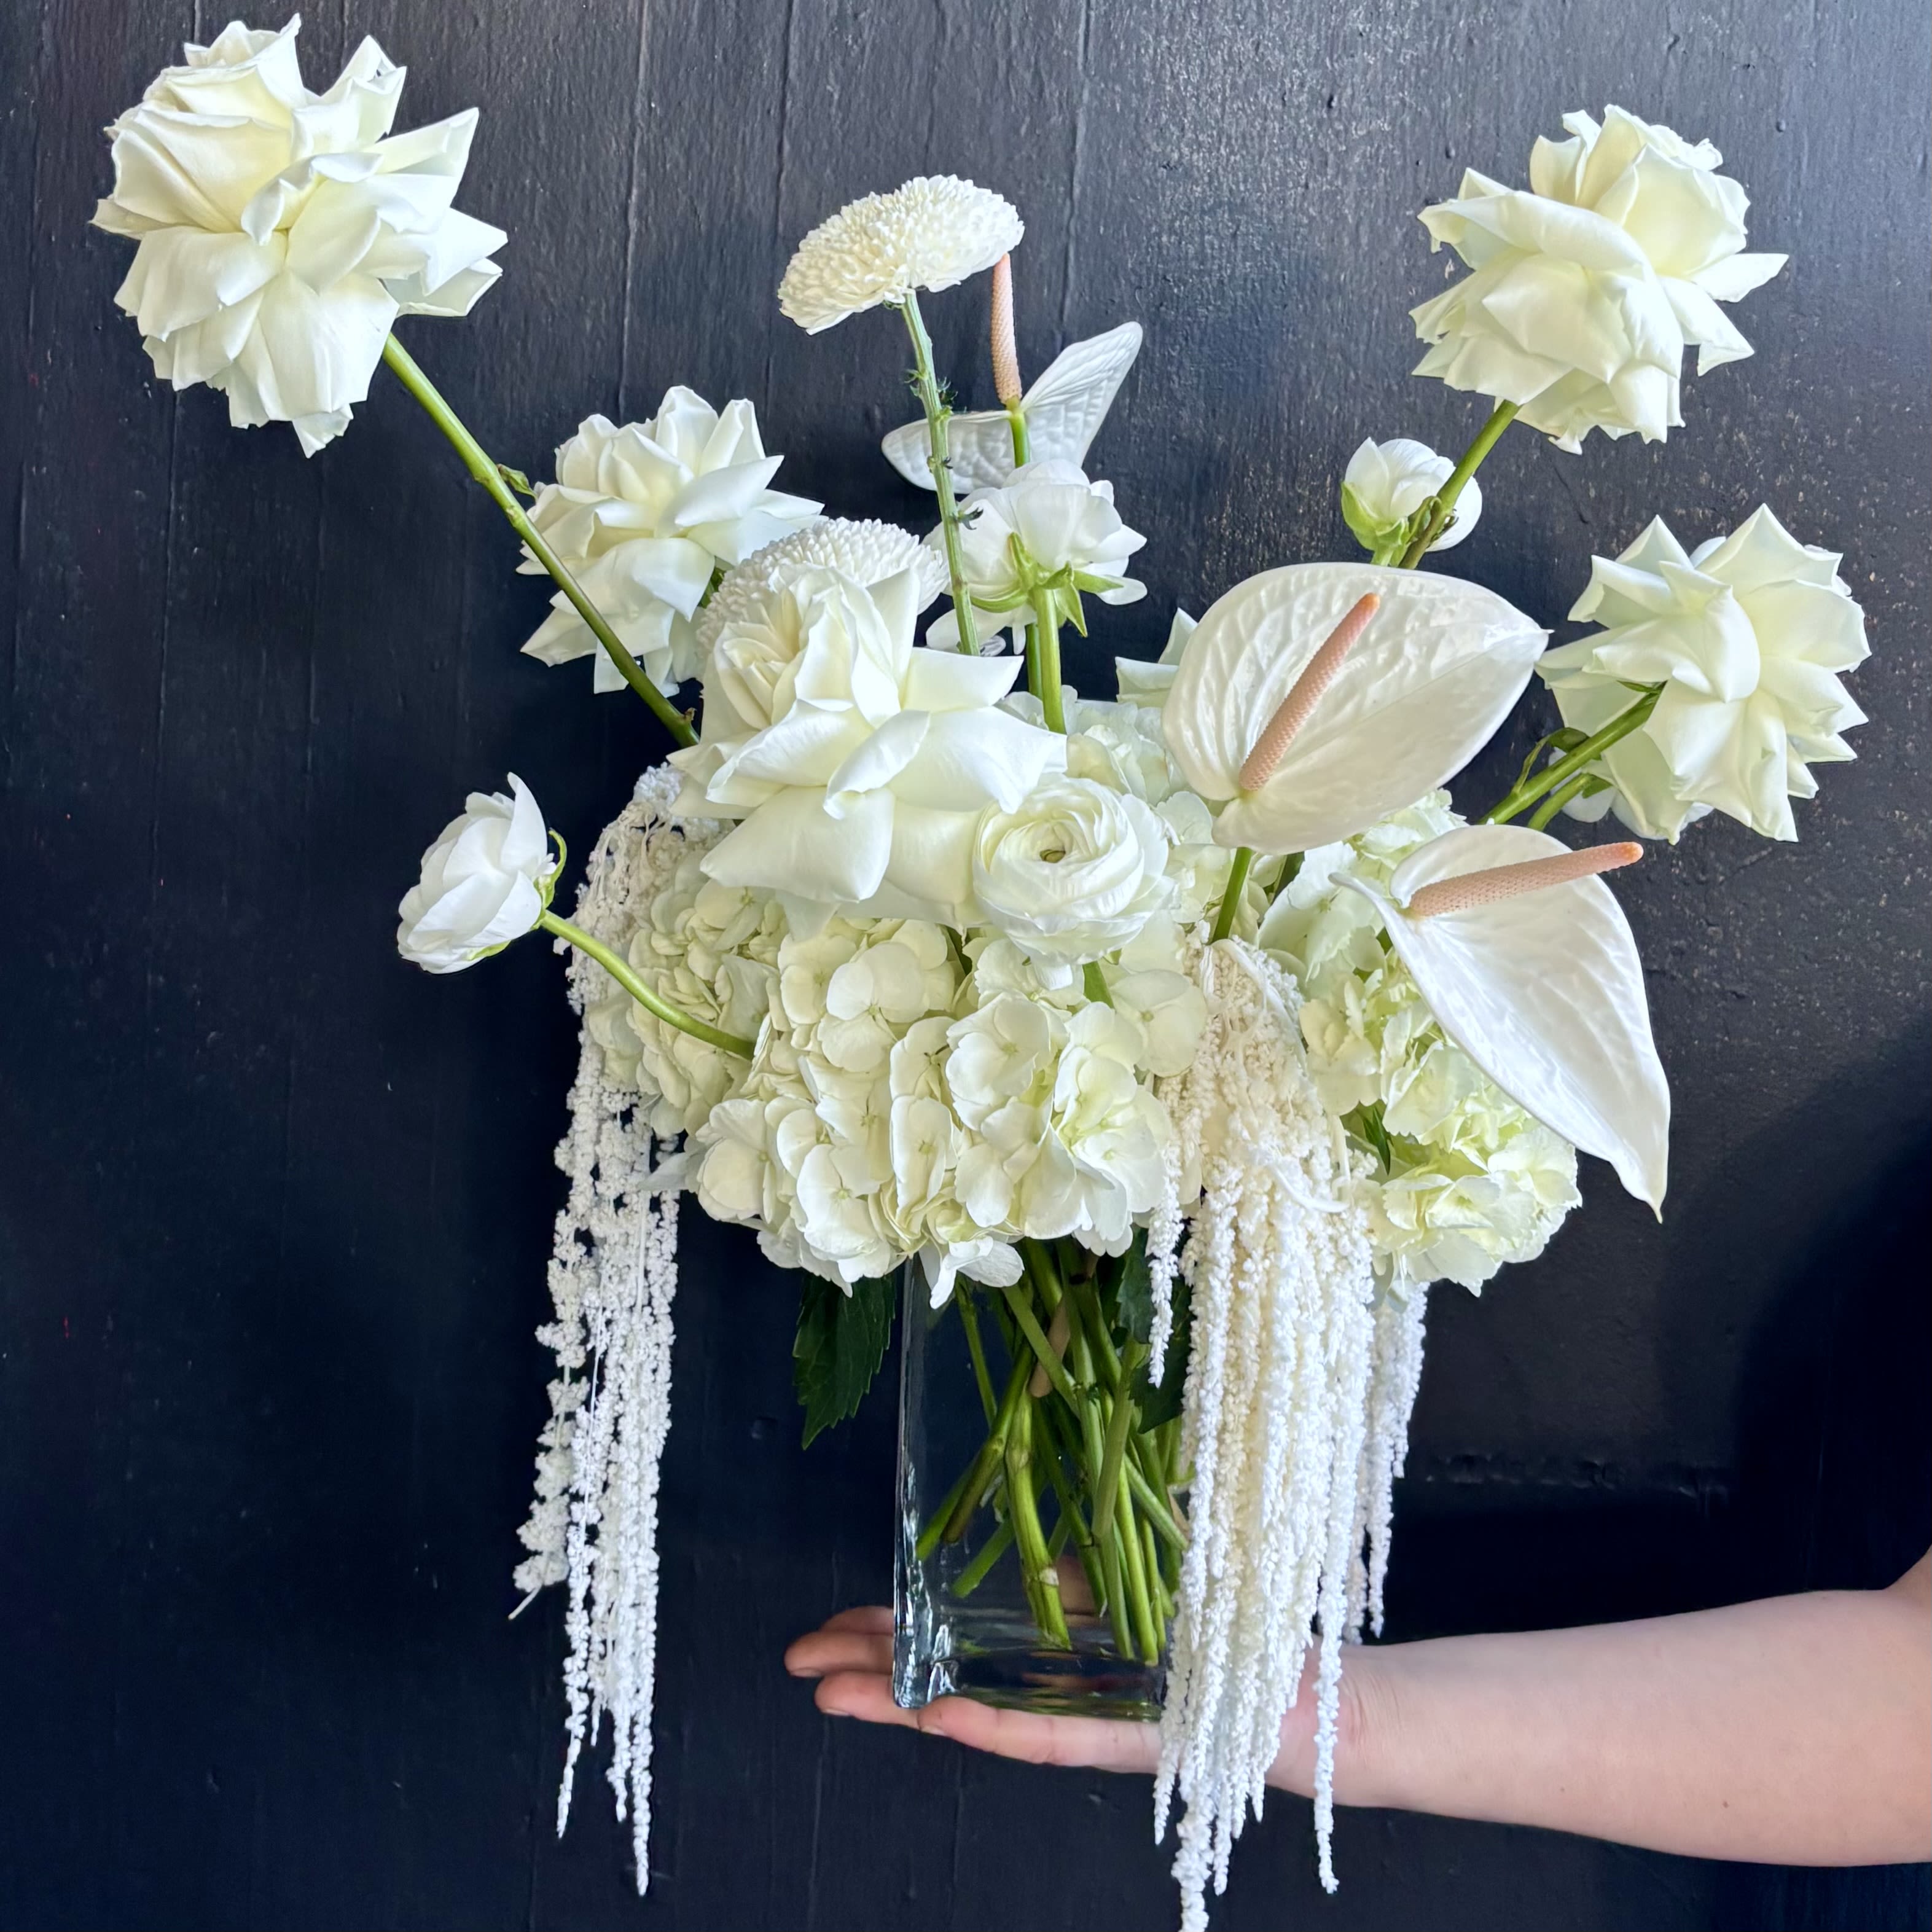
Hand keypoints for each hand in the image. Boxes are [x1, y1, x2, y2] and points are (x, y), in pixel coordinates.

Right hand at [784, 1606, 1333, 1788]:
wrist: (1309, 1691)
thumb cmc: (1229, 1619)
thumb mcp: (1134, 1564)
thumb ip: (1070, 1561)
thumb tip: (996, 1519)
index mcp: (1049, 1641)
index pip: (951, 1634)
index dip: (888, 1629)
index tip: (828, 1623)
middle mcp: (1053, 1686)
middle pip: (946, 1676)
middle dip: (871, 1668)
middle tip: (799, 1665)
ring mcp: (1083, 1716)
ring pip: (979, 1712)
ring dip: (907, 1704)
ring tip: (835, 1696)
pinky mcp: (1127, 1741)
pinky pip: (1050, 1736)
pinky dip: (995, 1725)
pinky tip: (940, 1715)